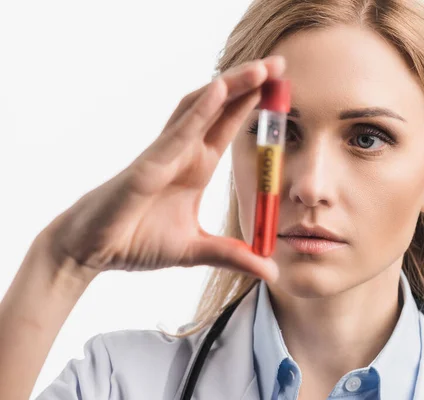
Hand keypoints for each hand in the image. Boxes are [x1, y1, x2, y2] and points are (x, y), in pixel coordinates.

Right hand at [44, 56, 283, 281]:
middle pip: (220, 107)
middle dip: (249, 83)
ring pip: (200, 108)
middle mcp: (184, 152)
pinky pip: (177, 133)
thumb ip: (234, 256)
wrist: (94, 252)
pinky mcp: (148, 166)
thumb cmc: (136, 241)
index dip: (254, 104)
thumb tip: (271, 271)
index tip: (282, 87)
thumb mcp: (197, 251)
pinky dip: (199, 111)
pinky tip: (220, 91)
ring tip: (260, 68)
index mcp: (198, 166)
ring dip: (230, 86)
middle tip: (281, 63)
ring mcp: (166, 154)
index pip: (230, 125)